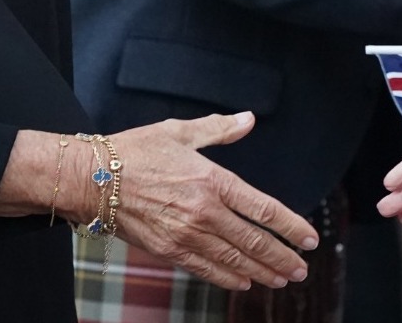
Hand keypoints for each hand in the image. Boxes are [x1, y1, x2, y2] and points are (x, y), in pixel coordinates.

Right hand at [110, 113, 317, 291]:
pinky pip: (206, 269)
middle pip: (254, 240)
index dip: (291, 227)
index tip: (310, 239)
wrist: (92, 178)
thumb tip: (249, 119)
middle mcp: (204, 210)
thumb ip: (219, 130)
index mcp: (212, 179)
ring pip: (234, 259)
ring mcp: (186, 234)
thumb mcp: (179, 132)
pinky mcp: (168, 249)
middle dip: (282, 256)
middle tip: (302, 269)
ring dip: (262, 271)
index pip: (263, 209)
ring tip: (281, 279)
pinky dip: (228, 278)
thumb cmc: (134, 151)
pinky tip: (244, 282)